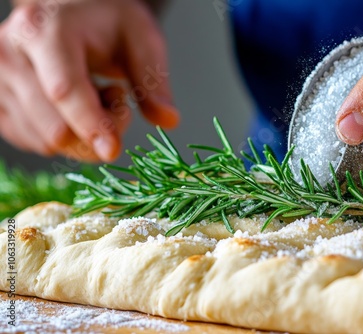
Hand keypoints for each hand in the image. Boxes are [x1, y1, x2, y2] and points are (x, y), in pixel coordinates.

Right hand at [0, 0, 177, 161]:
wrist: (72, 11)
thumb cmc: (106, 22)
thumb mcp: (141, 39)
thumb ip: (153, 80)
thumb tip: (169, 120)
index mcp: (45, 31)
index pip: (64, 90)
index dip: (91, 125)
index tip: (113, 150)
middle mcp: (10, 53)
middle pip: (54, 128)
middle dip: (97, 132)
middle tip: (116, 98)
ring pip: (45, 142)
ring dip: (82, 134)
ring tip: (92, 94)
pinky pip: (32, 143)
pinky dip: (62, 137)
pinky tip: (71, 108)